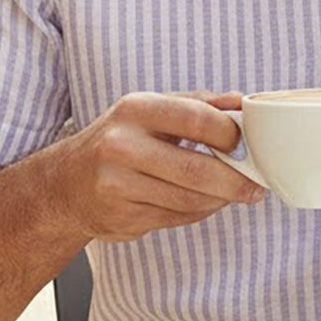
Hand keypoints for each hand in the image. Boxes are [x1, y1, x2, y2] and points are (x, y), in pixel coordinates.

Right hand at [40, 91, 264, 243]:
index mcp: (135, 109)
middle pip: (197, 168)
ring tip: (232, 194)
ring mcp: (118, 185)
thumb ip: (197, 104)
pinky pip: (177, 218)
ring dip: (219, 200)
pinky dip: (198, 213)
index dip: (231, 134)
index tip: (249, 144)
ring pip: (190, 200)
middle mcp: (121, 145)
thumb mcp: (150, 111)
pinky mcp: (122, 218)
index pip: (197, 118)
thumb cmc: (118, 140)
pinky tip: (202, 203)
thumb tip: (241, 101)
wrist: (63, 185)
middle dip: (235, 180)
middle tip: (256, 186)